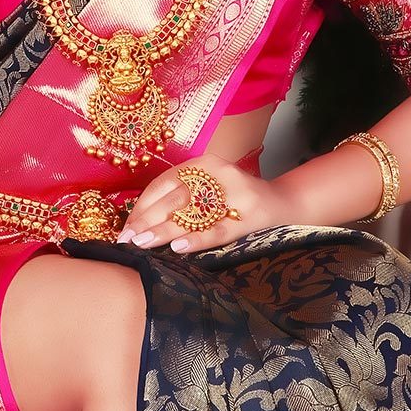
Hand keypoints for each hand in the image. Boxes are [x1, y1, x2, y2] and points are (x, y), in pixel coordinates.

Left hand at [115, 151, 293, 254]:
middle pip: (174, 197)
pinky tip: (178, 247)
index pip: (165, 182)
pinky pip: (218, 230)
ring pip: (191, 213)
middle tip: (126, 239)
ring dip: (163, 230)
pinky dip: (197, 239)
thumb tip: (141, 219)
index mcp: (204, 164)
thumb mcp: (211, 189)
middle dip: (146, 219)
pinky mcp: (250, 215)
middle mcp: (218, 173)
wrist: (285, 203)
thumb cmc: (239, 200)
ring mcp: (235, 193)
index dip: (143, 204)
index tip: (126, 225)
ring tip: (141, 243)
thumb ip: (184, 197)